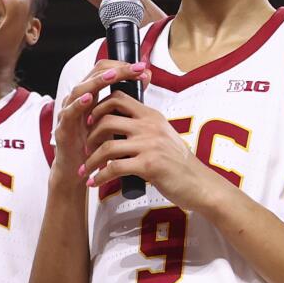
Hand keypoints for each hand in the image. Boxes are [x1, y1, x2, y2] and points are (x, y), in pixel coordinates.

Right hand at [53, 60, 147, 176]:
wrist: (80, 172)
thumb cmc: (97, 146)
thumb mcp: (116, 121)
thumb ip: (126, 101)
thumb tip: (146, 77)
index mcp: (91, 97)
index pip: (104, 72)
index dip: (122, 67)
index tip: (142, 68)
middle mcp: (78, 101)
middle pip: (93, 76)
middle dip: (115, 70)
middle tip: (135, 68)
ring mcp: (68, 113)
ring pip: (80, 90)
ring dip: (97, 82)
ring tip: (113, 76)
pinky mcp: (62, 129)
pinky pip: (69, 113)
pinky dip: (78, 105)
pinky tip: (89, 99)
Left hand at [80, 83, 215, 205]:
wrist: (198, 183)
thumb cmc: (179, 163)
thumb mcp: (164, 135)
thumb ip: (145, 128)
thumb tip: (119, 127)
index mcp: (152, 116)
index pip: (118, 99)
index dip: (99, 108)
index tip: (90, 122)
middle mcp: (150, 127)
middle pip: (106, 121)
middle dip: (89, 136)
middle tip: (85, 148)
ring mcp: (150, 145)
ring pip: (107, 147)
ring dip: (90, 160)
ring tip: (85, 169)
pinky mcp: (148, 165)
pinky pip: (114, 168)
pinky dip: (99, 177)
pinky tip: (94, 182)